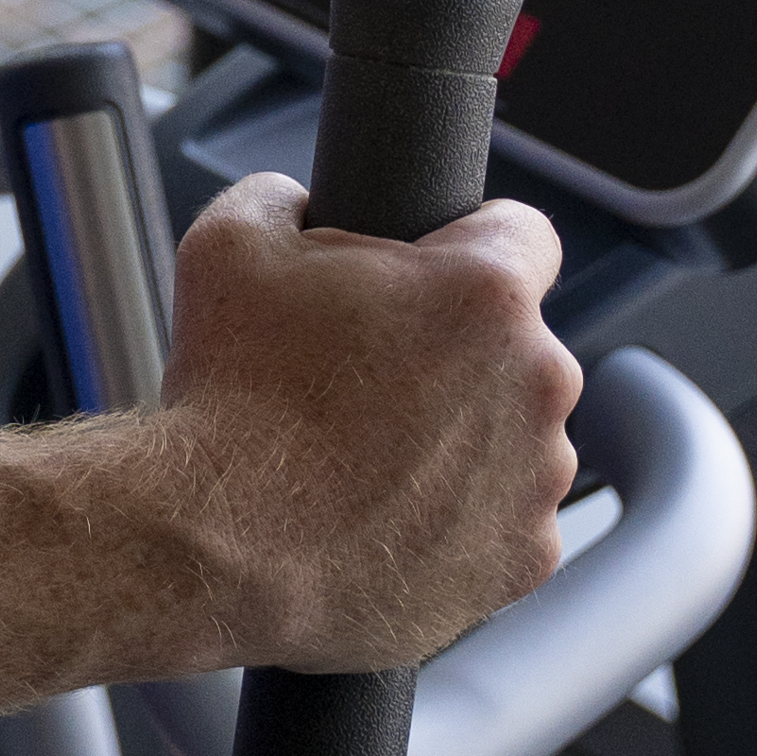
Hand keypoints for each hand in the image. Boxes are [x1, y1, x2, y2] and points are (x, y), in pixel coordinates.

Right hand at [142, 178, 581, 676]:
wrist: (219, 547)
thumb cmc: (230, 400)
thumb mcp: (229, 243)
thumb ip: (284, 195)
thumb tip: (299, 204)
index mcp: (486, 293)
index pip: (525, 233)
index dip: (469, 244)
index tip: (432, 274)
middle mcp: (536, 382)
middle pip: (514, 344)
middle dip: (456, 352)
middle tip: (369, 379)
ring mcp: (537, 480)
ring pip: (513, 436)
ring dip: (462, 439)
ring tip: (370, 459)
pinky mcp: (522, 561)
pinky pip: (506, 520)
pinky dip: (460, 518)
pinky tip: (387, 516)